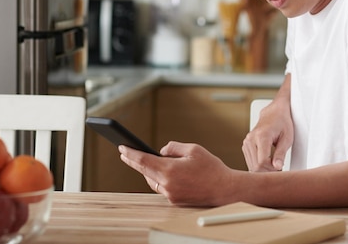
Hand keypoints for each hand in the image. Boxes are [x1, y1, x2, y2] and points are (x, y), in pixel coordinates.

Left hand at [119, 141, 235, 206]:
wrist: (225, 189)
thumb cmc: (211, 168)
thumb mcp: (193, 149)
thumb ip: (173, 148)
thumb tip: (161, 151)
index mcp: (170, 170)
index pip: (144, 160)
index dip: (131, 154)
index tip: (122, 147)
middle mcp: (167, 184)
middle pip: (144, 171)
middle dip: (133, 161)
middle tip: (124, 153)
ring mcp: (170, 194)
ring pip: (152, 180)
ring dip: (147, 170)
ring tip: (140, 160)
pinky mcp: (175, 200)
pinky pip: (161, 187)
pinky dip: (158, 178)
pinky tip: (157, 171)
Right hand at [242, 99, 293, 171]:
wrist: (274, 113)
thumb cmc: (282, 123)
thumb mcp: (287, 138)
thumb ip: (281, 153)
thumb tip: (277, 167)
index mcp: (261, 136)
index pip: (262, 162)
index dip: (272, 170)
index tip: (281, 168)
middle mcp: (251, 139)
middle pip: (255, 166)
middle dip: (268, 172)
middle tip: (279, 169)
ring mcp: (246, 142)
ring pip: (251, 166)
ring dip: (263, 170)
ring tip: (275, 165)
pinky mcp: (245, 146)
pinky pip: (250, 162)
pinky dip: (259, 166)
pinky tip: (268, 163)